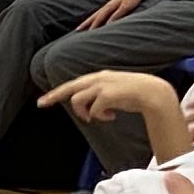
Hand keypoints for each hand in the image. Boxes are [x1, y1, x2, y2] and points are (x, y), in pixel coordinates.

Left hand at [44, 71, 174, 126]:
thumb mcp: (114, 91)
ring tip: (101, 117)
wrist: (152, 93)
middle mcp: (98, 79)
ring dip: (85, 112)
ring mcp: (102, 86)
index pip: (73, 84)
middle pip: (69, 88)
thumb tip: (88, 110)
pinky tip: (111, 116)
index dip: (57, 92)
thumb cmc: (134, 94)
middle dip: (54, 96)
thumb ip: (99, 96)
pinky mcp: (107, 95)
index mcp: (99, 77)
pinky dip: (100, 116)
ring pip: (78, 101)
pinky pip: (93, 111)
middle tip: (41, 104)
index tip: (42, 101)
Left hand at [74, 0, 174, 31]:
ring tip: (90, 31)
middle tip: (77, 32)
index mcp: (112, 5)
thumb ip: (120, 15)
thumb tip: (114, 25)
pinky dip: (114, 17)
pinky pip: (120, 11)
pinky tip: (109, 24)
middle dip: (88, 23)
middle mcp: (114, 3)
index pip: (97, 15)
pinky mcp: (130, 2)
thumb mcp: (128, 7)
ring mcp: (121, 2)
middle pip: (98, 14)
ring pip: (106, 13)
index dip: (87, 22)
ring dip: (98, 21)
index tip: (77, 31)